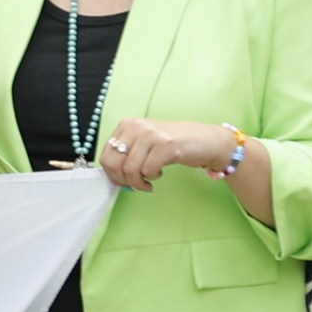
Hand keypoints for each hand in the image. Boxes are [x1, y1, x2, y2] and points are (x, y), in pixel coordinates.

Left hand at [99, 118, 229, 193]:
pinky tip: (159, 174)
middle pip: (115, 163)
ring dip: (138, 183)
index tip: (122, 181)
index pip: (106, 155)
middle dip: (122, 180)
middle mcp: (137, 126)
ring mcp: (152, 134)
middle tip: (134, 186)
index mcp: (128, 125)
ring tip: (148, 183)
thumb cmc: (173, 144)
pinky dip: (152, 178)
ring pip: (130, 170)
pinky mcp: (166, 145)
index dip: (112, 174)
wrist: (204, 140)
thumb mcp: (145, 142)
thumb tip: (111, 175)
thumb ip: (127, 153)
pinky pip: (148, 170)